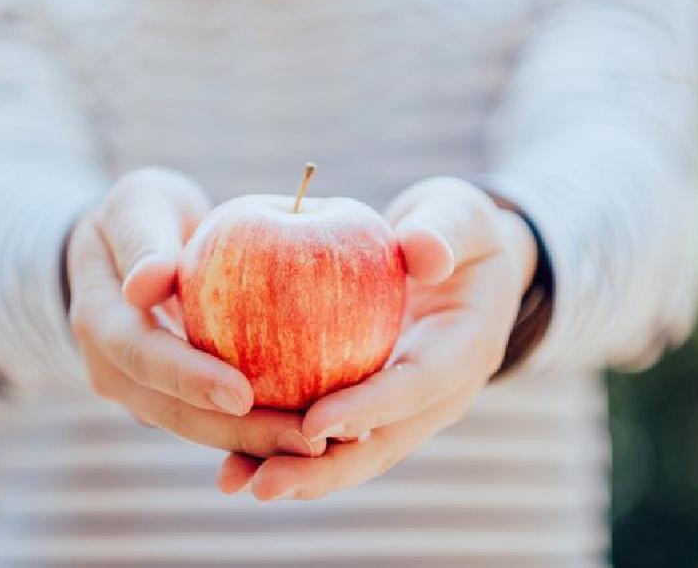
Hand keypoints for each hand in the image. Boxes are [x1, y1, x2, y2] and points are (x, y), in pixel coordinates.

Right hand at [67, 167, 324, 458]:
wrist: (134, 247)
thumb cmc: (144, 213)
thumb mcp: (140, 204)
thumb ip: (145, 239)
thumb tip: (145, 284)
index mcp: (98, 318)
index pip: (142, 355)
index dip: (189, 377)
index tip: (242, 395)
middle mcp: (112, 368)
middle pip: (174, 412)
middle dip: (238, 432)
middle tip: (303, 441)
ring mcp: (140, 391)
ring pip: (198, 428)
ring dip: (255, 444)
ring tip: (318, 448)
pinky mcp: (173, 399)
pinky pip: (215, 419)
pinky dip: (259, 429)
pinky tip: (312, 433)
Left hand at [216, 177, 536, 499]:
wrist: (461, 262)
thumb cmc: (456, 230)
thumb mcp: (459, 216)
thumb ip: (443, 231)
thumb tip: (425, 253)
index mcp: (466, 351)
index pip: (418, 387)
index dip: (369, 408)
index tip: (313, 423)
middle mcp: (438, 394)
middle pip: (381, 444)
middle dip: (323, 469)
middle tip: (264, 482)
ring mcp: (405, 408)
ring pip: (352, 452)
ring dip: (297, 472)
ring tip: (235, 482)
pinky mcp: (373, 406)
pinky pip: (329, 432)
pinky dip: (283, 445)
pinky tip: (231, 457)